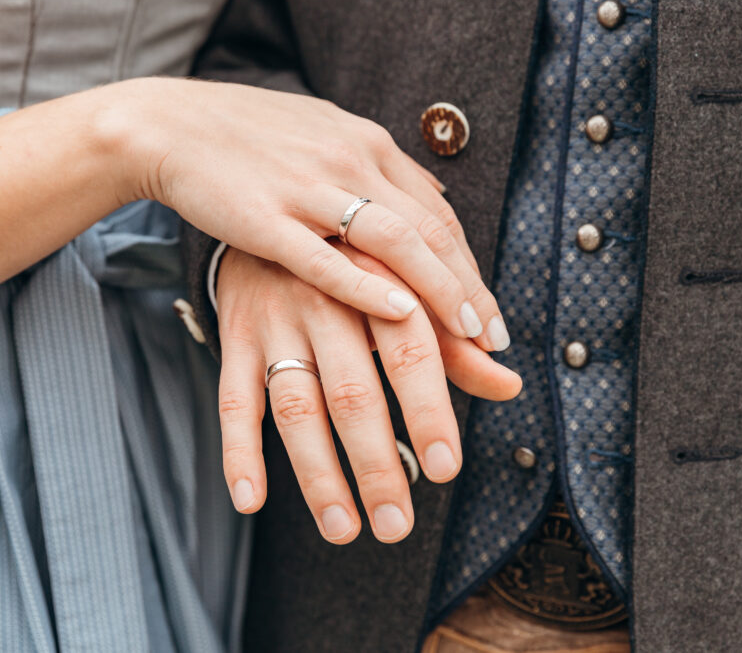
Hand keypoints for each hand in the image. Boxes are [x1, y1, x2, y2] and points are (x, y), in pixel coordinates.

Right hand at [103, 77, 509, 350]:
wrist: (171, 126)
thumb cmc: (248, 138)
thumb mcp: (326, 134)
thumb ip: (381, 167)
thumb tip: (434, 193)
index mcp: (366, 144)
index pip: (436, 213)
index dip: (470, 267)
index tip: (489, 315)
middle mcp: (349, 161)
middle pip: (428, 231)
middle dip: (470, 289)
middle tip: (496, 339)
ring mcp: (309, 190)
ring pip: (394, 244)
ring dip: (439, 292)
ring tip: (468, 339)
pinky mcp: (266, 220)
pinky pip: (327, 258)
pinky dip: (369, 287)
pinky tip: (402, 314)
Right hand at [214, 246, 520, 543]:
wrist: (276, 212)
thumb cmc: (357, 263)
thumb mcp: (405, 287)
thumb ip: (453, 341)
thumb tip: (509, 386)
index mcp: (378, 282)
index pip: (410, 351)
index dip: (429, 410)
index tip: (446, 468)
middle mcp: (324, 300)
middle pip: (351, 391)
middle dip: (375, 464)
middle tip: (396, 525)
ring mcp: (275, 323)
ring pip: (295, 404)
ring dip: (317, 473)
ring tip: (343, 529)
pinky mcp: (236, 340)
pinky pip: (232, 400)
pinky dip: (236, 451)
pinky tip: (250, 499)